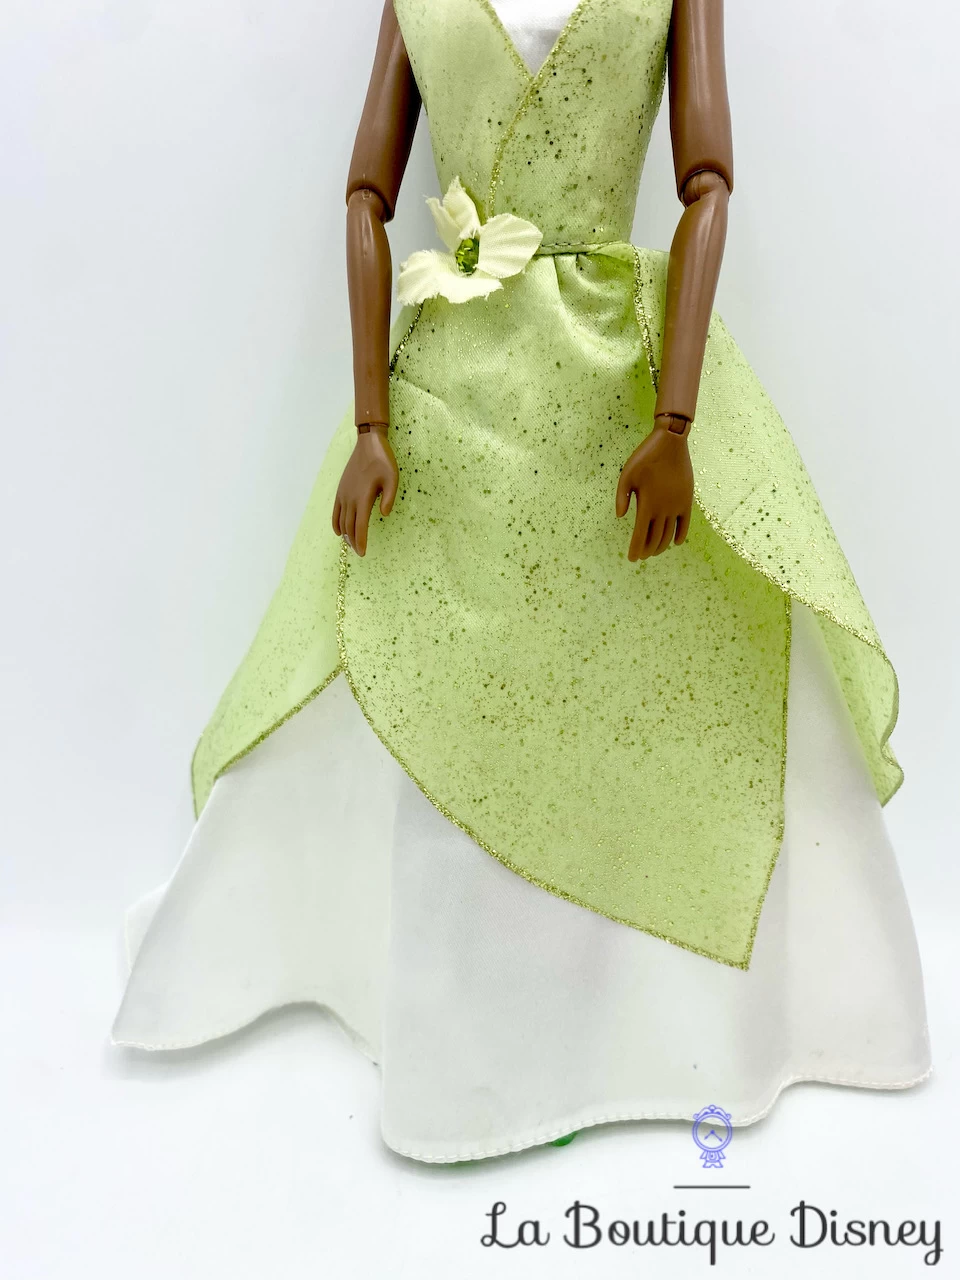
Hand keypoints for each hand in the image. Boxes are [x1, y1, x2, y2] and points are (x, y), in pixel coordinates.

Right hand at [332, 426, 398, 555]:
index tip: (363, 553)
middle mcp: (351, 498)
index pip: (360, 526)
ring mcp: (344, 494)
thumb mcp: (392, 478)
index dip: (361, 541)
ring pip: (342, 520)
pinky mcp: (341, 490)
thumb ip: (389, 498)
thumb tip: (384, 515)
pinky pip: (335, 511)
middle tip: (359, 552)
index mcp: (364, 497)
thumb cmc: (383, 461)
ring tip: (351, 544)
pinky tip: (339, 531)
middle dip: (353, 541)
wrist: (368, 444)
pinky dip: (336, 523)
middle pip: (350, 526)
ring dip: (345, 534)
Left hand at [615, 419, 693, 560]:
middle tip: (641, 556)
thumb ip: (621, 497)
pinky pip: (685, 524)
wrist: (670, 442)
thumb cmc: (645, 457)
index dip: (635, 549)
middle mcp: (663, 509)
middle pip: (655, 538)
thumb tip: (620, 516)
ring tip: (654, 551)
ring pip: (669, 534)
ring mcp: (677, 506)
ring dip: (661, 546)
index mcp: (646, 504)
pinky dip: (680, 536)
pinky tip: (675, 543)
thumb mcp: (626, 475)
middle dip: (647, 550)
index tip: (631, 558)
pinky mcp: (687, 500)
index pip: (640, 535)